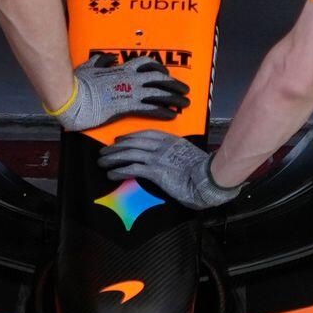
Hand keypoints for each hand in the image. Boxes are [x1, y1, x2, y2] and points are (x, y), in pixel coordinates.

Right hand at [55, 56, 189, 131]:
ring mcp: (131, 92)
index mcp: (123, 69)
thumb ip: (100, 61)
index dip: (159, 69)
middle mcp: (131, 78)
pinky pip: (151, 109)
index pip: (147, 64)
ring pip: (159, 93)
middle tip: (185, 90)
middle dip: (174, 84)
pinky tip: (172, 115)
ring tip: (185, 103)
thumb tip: (108, 58)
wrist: (73, 96)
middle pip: (159, 78)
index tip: (166, 74)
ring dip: (175, 98)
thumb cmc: (79, 83)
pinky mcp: (128, 107)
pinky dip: (163, 112)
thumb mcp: (89, 66)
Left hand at [99, 130, 239, 209]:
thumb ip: (178, 157)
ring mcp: (158, 157)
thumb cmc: (204, 172)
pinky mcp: (155, 171)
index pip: (147, 134)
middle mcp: (162, 146)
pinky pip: (132, 168)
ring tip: (102, 160)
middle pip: (134, 142)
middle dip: (117, 146)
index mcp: (172, 141)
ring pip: (129, 153)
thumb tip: (171, 162)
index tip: (121, 139)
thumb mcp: (189, 158)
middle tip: (105, 150)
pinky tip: (111, 173)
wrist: (209, 178)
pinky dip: (119, 170)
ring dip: (113, 157)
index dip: (131, 136)